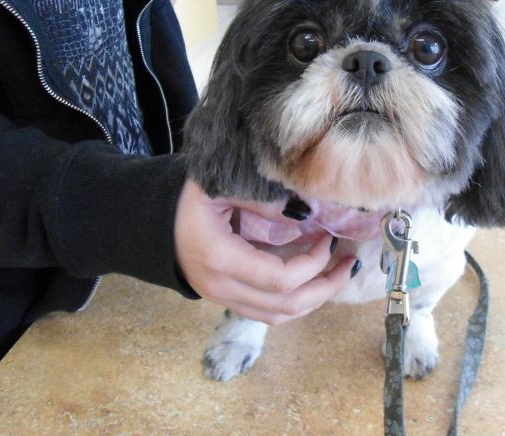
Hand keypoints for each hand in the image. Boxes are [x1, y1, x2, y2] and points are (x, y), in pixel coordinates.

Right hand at [174, 179, 355, 324]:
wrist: (155, 226)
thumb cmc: (188, 201)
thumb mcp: (218, 187)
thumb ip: (261, 200)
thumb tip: (307, 213)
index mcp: (219, 258)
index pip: (280, 279)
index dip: (314, 263)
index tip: (329, 237)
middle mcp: (221, 287)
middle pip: (286, 305)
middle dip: (326, 287)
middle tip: (349, 263)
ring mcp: (223, 299)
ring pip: (280, 317)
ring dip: (316, 298)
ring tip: (339, 273)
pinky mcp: (229, 302)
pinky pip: (270, 315)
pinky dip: (297, 302)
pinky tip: (315, 281)